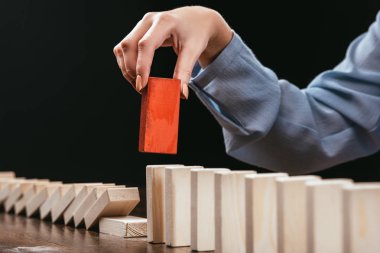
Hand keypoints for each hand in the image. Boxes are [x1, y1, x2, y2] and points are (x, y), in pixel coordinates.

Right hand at [113, 6, 232, 98]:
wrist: (197, 20)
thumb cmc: (196, 33)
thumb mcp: (194, 51)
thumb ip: (185, 72)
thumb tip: (181, 93)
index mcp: (164, 22)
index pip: (146, 44)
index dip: (141, 66)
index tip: (142, 85)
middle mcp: (149, 20)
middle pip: (128, 45)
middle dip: (131, 70)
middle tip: (142, 89)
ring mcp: (141, 25)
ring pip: (122, 47)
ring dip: (126, 68)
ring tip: (139, 84)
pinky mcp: (138, 31)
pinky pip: (124, 48)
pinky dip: (126, 63)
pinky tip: (136, 75)